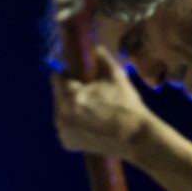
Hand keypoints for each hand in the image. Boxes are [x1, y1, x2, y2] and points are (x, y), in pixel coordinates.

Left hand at [52, 45, 155, 160]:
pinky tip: (89, 123)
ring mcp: (64, 131)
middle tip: (90, 95)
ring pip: (60, 111)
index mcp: (70, 96)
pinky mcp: (68, 144)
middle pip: (57, 95)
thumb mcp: (116, 76)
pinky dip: (73, 125)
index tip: (79, 77)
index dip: (68, 74)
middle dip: (69, 92)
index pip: (56, 77)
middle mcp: (61, 115)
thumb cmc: (127, 106)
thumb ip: (102, 58)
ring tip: (91, 110)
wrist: (135, 138)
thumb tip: (96, 47)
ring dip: (70, 109)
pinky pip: (65, 128)